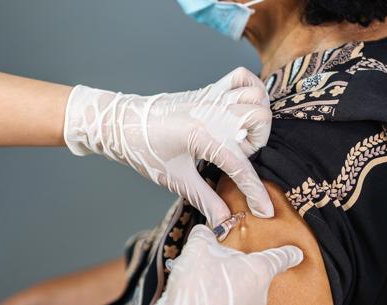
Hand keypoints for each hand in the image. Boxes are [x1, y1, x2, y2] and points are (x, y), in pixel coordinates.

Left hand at [63, 67, 272, 225]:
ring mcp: (212, 97)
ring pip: (256, 97)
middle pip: (260, 119)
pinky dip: (251, 89)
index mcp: (202, 135)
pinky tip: (241, 110)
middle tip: (237, 157)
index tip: (264, 211)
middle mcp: (211, 112)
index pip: (240, 166)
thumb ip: (205, 199)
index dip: (255, 193)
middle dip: (257, 144)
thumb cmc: (145, 151)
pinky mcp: (209, 90)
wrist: (122, 124)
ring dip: (256, 119)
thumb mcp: (176, 179)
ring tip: (239, 136)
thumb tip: (225, 222)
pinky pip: (242, 77)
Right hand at [156, 225, 303, 304]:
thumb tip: (203, 230)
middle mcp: (260, 291)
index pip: (280, 258)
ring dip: (232, 286)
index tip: (296, 252)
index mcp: (258, 269)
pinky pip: (237, 302)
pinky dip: (225, 298)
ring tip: (210, 284)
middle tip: (222, 266)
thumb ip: (205, 236)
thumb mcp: (198, 250)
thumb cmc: (200, 286)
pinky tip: (209, 296)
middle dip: (242, 270)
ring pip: (246, 291)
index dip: (288, 253)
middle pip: (257, 275)